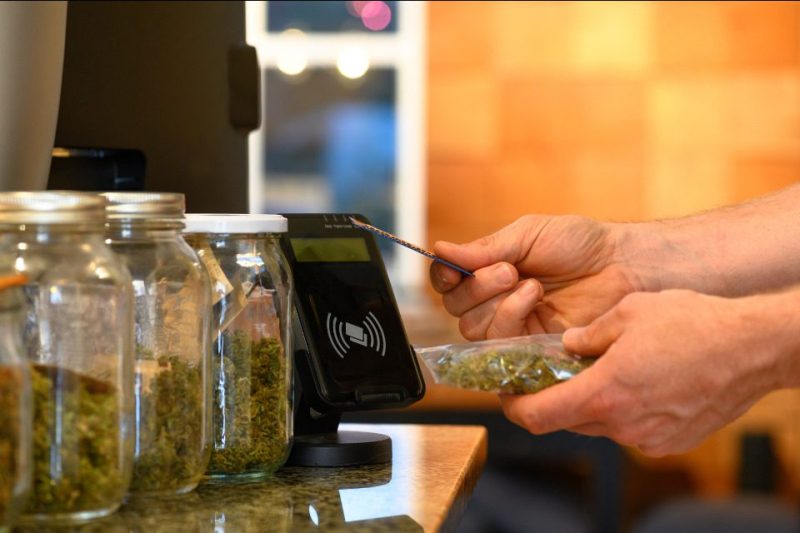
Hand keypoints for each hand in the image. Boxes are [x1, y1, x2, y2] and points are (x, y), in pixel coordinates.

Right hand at [430, 215, 644, 339]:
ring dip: (496, 303)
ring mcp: (513, 327)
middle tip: (509, 270)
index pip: (447, 282)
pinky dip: (510, 317)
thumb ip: (483, 248)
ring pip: (473, 329)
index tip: (456, 268)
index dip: (444, 277)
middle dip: (476, 287)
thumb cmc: (579, 244)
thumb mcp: (526, 235)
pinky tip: (534, 298)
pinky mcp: (529, 349)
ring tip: (529, 283)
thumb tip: (440, 249)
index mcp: (490, 272)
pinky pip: (499, 344)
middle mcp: (496, 301)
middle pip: (455, 308)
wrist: (622, 266)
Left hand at [500, 289, 790, 455]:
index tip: (507, 391)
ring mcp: (648, 437)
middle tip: (554, 371)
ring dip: (590, 400)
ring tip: (604, 368)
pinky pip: (630, 427)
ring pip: (599, 423)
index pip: (536, 417)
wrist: (754, 347)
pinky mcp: (671, 441)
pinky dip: (621, 408)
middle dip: (554, 397)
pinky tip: (638, 380)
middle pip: (565, 420)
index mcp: (604, 393)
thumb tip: (569, 344)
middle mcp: (622, 424)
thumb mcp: (628, 312)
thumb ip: (589, 334)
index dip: (512, 406)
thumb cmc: (694, 323)